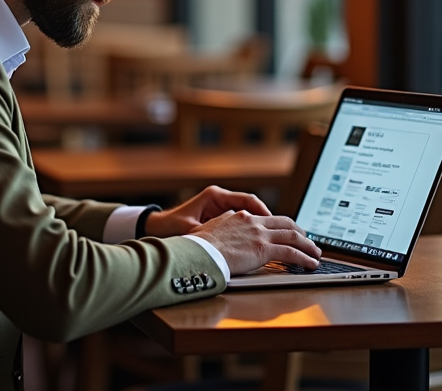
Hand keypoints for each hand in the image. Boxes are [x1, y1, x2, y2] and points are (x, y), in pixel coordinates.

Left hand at [143, 185, 271, 237]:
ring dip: (261, 226)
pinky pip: (242, 222)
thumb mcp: (190, 230)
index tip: (272, 223)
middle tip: (283, 232)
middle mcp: (220, 199)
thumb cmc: (171, 226)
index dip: (262, 212)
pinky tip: (258, 243)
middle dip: (268, 219)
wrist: (158, 226)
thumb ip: (206, 235)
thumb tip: (220, 245)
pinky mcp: (220, 218)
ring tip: (275, 239)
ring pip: (249, 214)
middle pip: (252, 206)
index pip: (247, 200)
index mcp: (215, 196)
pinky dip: (251, 231)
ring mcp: (221, 208)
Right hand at [188, 210, 321, 275]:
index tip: (289, 231)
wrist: (199, 251)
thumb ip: (224, 224)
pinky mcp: (264, 249)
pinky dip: (304, 258)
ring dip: (308, 246)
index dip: (283, 225)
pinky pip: (291, 253)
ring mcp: (260, 234)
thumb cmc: (200, 245)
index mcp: (242, 216)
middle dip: (300, 232)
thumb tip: (226, 224)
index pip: (269, 218)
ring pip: (293, 236)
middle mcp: (254, 222)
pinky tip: (311, 264)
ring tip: (315, 254)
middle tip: (308, 241)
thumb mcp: (212, 227)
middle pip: (286, 223)